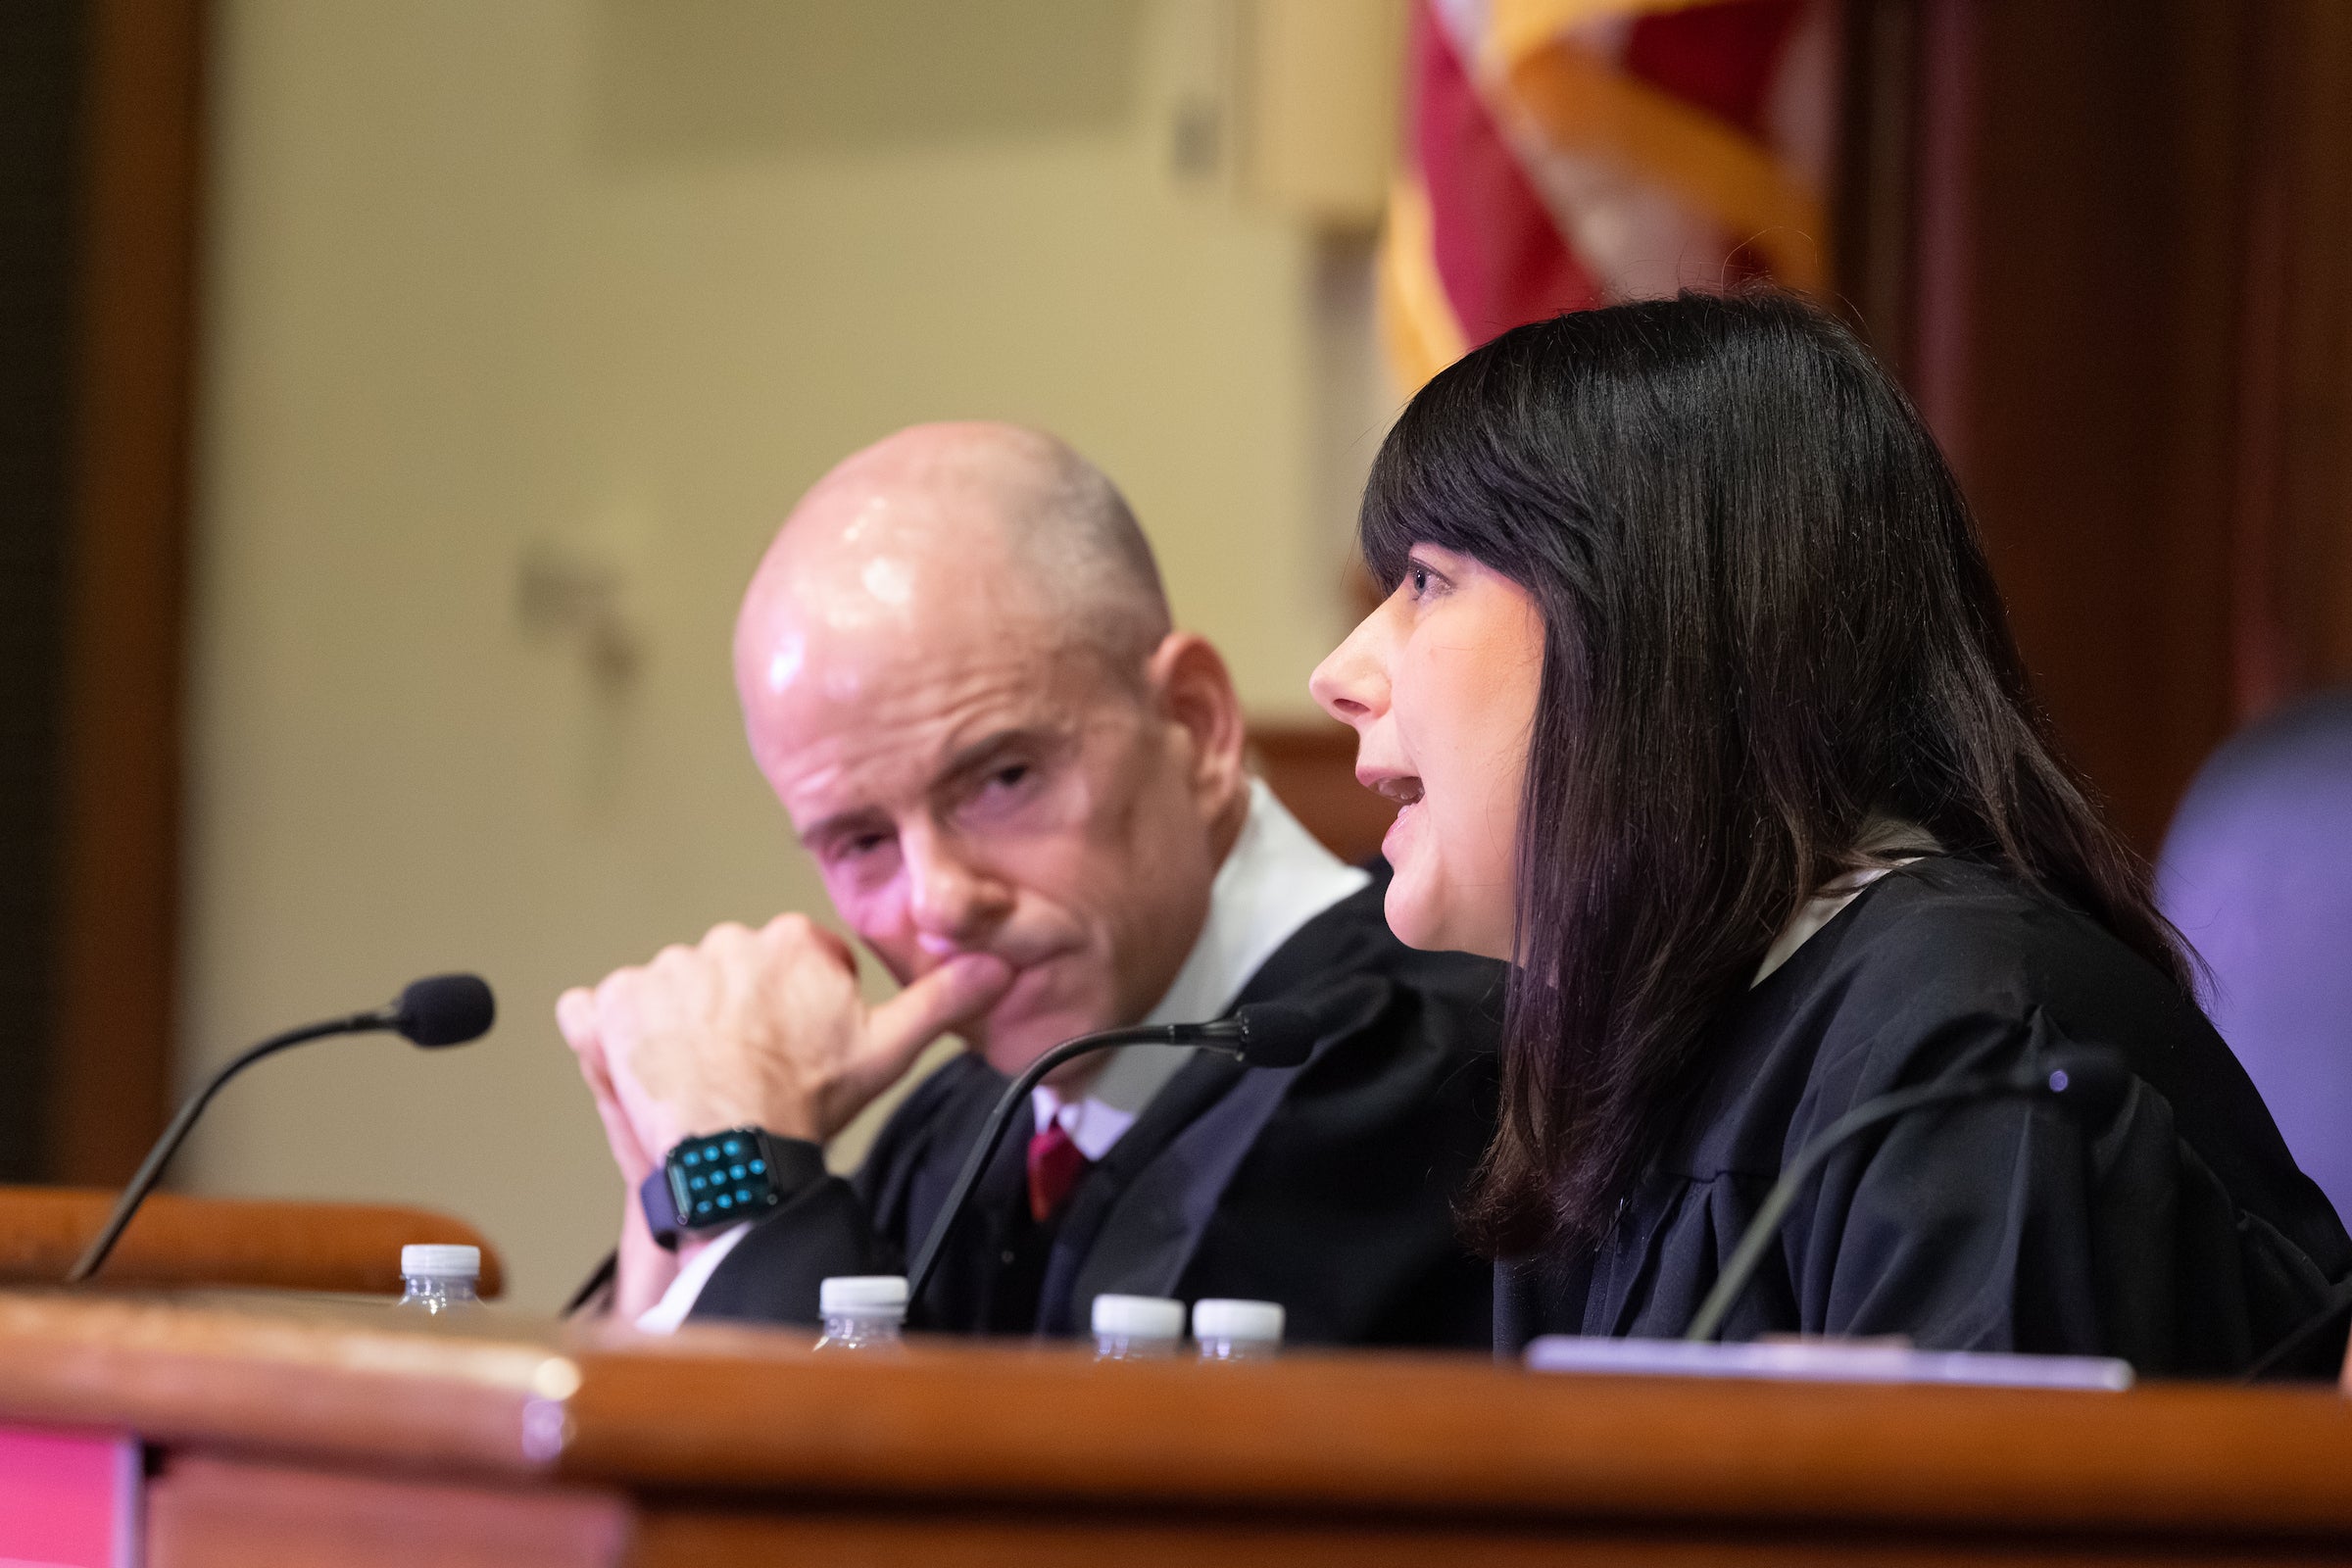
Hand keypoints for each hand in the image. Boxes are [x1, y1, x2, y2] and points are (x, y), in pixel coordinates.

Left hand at [559, 913, 1011, 1157]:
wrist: (737, 1152)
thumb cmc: (808, 1104)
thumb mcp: (888, 1050)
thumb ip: (943, 999)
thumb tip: (998, 965)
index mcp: (788, 941)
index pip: (784, 959)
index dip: (788, 1007)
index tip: (790, 1044)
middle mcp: (722, 941)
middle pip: (723, 973)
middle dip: (727, 1013)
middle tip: (743, 1068)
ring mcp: (661, 971)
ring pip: (666, 993)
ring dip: (672, 1028)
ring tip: (698, 1080)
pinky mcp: (610, 1005)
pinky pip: (595, 1010)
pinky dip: (608, 1036)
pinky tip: (640, 1070)